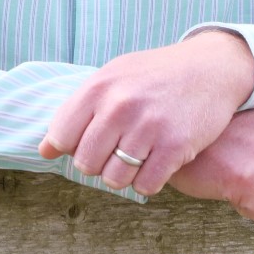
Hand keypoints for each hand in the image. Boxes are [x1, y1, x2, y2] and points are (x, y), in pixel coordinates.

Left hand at [39, 30, 253, 194]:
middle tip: (117, 151)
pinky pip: (146, 186)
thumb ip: (77, 110)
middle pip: (86, 163)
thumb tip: (43, 150)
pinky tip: (156, 164)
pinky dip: (148, 182)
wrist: (211, 68)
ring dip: (124, 176)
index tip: (88, 142)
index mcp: (99, 87)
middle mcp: (120, 106)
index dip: (71, 147)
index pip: (61, 137)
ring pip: (115, 180)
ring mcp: (148, 127)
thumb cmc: (155, 75)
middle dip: (98, 164)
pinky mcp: (175, 146)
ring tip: (137, 158)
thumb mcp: (113, 77)